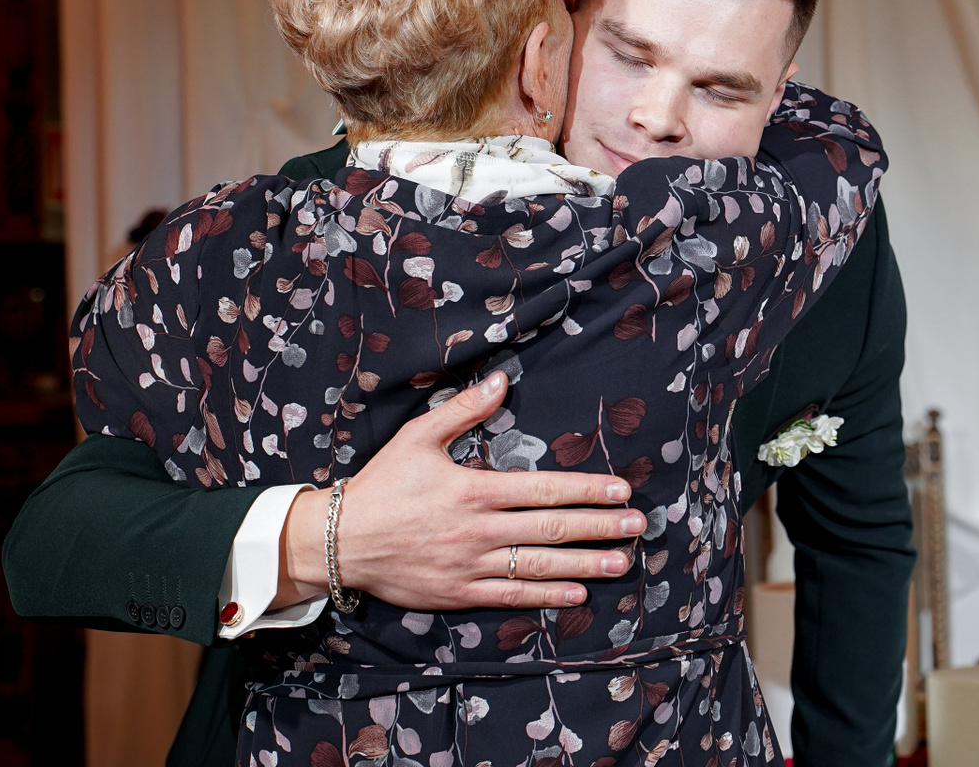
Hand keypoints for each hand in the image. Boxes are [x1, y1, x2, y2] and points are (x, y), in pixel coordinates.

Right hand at [276, 371, 644, 610]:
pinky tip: (577, 594)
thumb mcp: (417, 437)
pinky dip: (546, 596)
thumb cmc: (382, 485)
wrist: (340, 541)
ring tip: (622, 563)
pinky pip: (511, 596)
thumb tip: (502, 381)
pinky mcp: (459, 593)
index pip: (543, 491)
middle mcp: (478, 530)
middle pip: (551, 530)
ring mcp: (470, 565)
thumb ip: (464, 410)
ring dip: (585, 565)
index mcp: (473, 490)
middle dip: (599, 527)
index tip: (620, 490)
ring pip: (538, 566)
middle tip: (638, 527)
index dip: (586, 491)